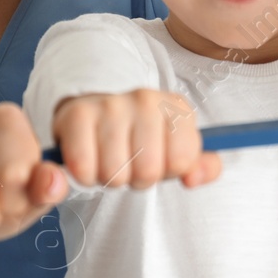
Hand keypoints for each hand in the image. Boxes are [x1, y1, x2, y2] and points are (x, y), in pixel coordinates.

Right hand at [53, 89, 222, 189]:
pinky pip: (84, 168)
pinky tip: (88, 160)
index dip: (167, 171)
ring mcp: (111, 105)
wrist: (94, 112)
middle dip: (137, 179)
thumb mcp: (176, 149)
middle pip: (148, 171)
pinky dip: (85, 176)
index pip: (182, 162)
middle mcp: (146, 99)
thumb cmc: (140, 137)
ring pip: (116, 174)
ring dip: (110, 178)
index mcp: (176, 107)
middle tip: (129, 163)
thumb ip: (200, 167)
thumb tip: (193, 179)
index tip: (158, 160)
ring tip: (108, 159)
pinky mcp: (78, 115)